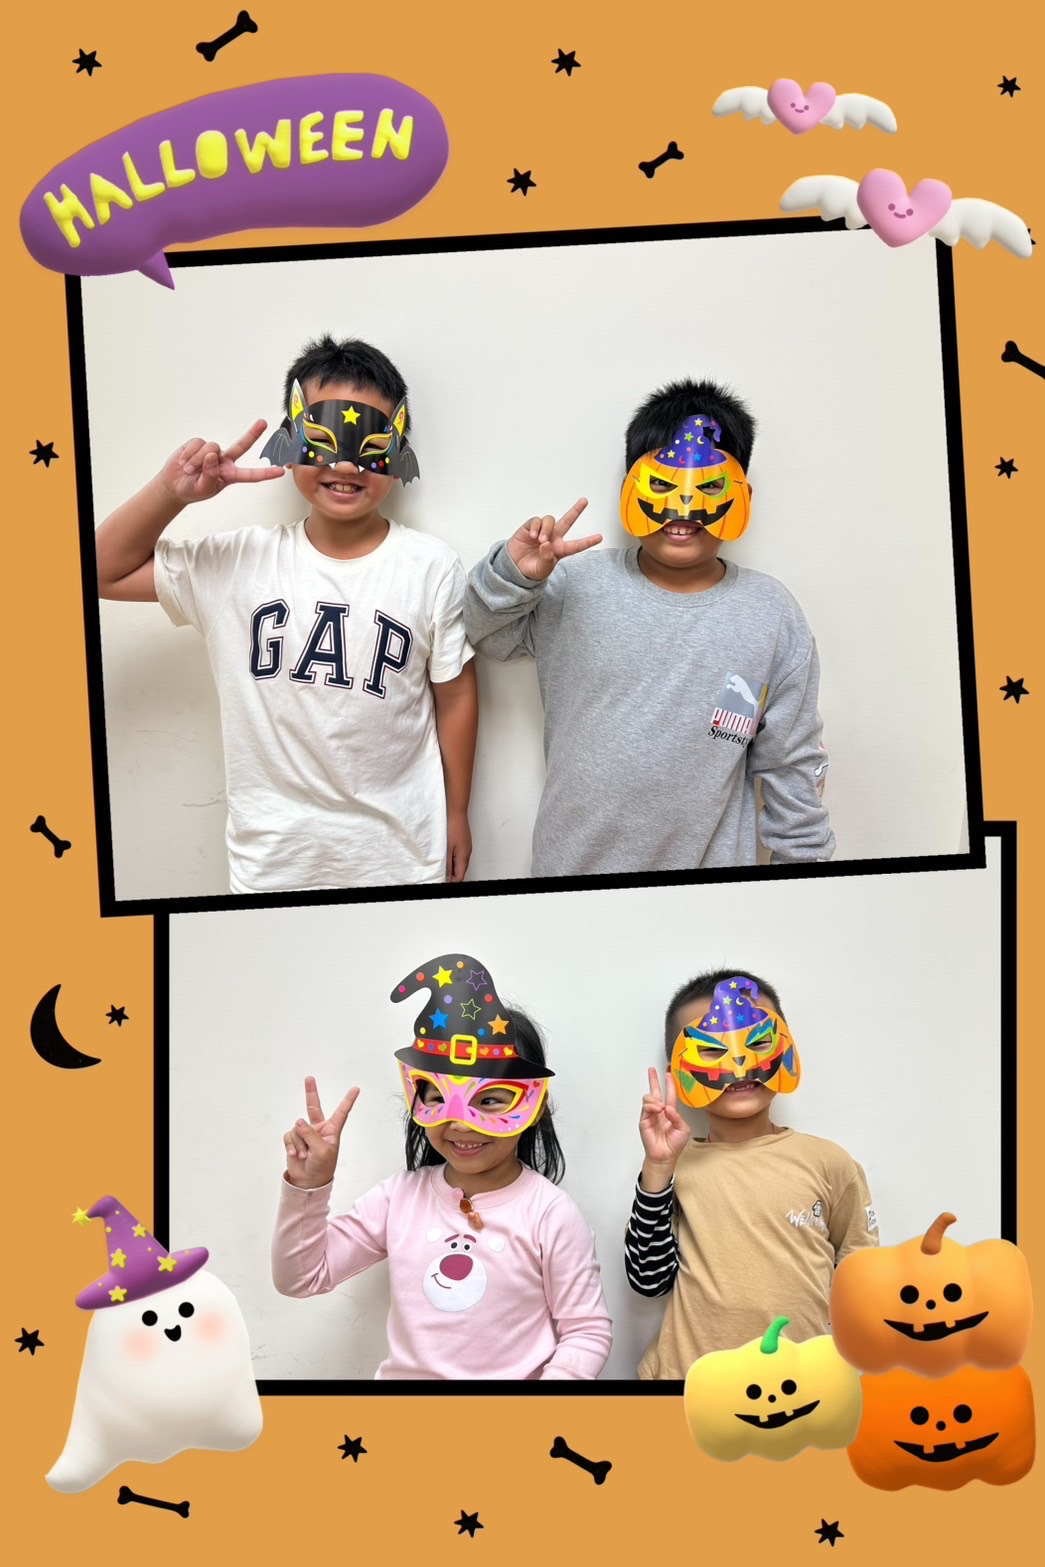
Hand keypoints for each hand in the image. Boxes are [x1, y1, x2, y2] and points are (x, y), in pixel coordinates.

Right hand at [158, 420, 284, 505]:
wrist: (174, 485)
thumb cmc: (192, 489)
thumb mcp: (204, 488)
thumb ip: (210, 475)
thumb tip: (212, 455)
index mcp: (230, 475)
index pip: (251, 475)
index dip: (265, 473)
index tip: (280, 472)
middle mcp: (224, 460)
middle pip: (241, 445)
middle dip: (253, 434)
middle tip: (263, 423)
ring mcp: (212, 451)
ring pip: (211, 448)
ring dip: (197, 461)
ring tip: (189, 470)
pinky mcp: (198, 444)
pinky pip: (197, 444)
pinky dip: (189, 454)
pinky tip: (184, 462)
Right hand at [283, 1076, 358, 1189]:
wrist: (308, 1181)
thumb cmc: (322, 1168)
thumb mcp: (323, 1151)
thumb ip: (311, 1134)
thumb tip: (299, 1121)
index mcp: (332, 1131)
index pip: (341, 1112)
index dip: (348, 1100)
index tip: (356, 1089)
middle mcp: (318, 1129)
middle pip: (313, 1107)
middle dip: (310, 1092)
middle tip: (309, 1078)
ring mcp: (305, 1133)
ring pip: (298, 1128)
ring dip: (300, 1143)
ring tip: (304, 1155)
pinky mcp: (294, 1140)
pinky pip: (289, 1136)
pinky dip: (291, 1146)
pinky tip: (295, 1155)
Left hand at [446, 807, 471, 882]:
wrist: (456, 812)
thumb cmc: (453, 827)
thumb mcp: (447, 849)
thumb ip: (448, 864)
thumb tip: (447, 877)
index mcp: (464, 857)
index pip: (460, 877)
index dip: (451, 882)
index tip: (441, 881)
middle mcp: (467, 853)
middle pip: (460, 871)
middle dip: (450, 876)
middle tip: (439, 874)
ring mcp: (466, 847)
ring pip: (459, 863)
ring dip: (451, 867)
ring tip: (440, 866)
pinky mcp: (463, 842)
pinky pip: (459, 855)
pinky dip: (452, 858)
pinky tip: (445, 855)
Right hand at [507, 498, 601, 580]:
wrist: (515, 567)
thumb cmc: (532, 568)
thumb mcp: (542, 569)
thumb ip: (547, 559)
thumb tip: (547, 544)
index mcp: (560, 550)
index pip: (576, 545)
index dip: (588, 541)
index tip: (599, 537)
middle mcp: (554, 538)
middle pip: (567, 521)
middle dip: (576, 510)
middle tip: (584, 501)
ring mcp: (543, 531)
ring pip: (550, 520)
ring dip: (546, 529)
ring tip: (540, 541)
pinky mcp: (531, 527)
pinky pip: (537, 521)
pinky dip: (535, 527)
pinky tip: (532, 536)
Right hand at [639, 1068, 690, 1183]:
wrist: (665, 1156)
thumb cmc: (674, 1145)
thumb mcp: (683, 1129)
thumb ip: (677, 1117)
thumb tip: (667, 1108)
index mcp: (670, 1113)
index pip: (670, 1095)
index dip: (670, 1084)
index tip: (669, 1074)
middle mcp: (660, 1112)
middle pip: (656, 1092)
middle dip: (653, 1080)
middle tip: (652, 1070)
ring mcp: (651, 1115)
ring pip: (649, 1098)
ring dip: (655, 1099)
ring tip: (660, 1107)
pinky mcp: (644, 1120)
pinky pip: (646, 1107)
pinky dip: (652, 1106)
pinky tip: (658, 1110)